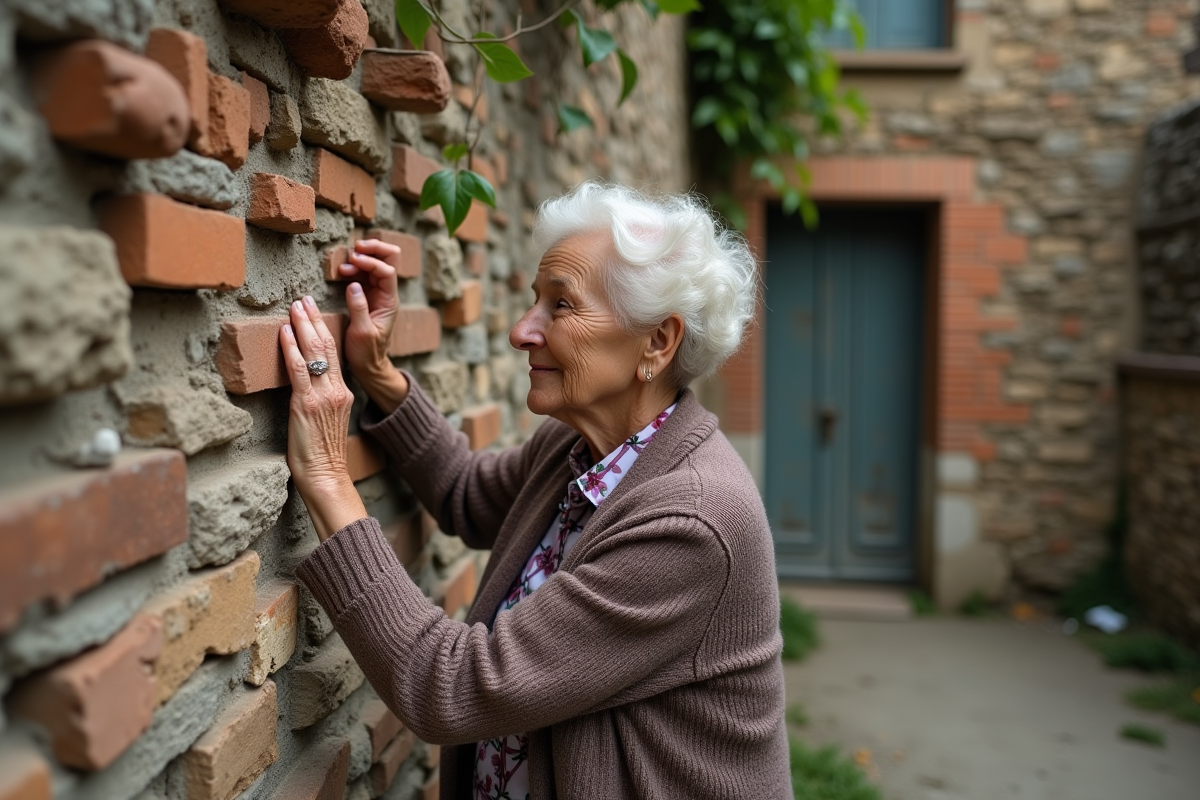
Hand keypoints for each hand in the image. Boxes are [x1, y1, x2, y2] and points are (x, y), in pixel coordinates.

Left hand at [280, 296, 366, 539]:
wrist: (326, 477)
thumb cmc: (323, 457)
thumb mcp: (328, 422)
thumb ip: (321, 401)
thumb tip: (306, 387)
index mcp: (343, 394)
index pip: (334, 354)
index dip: (324, 330)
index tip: (313, 312)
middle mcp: (337, 390)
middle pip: (328, 346)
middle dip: (314, 319)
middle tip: (304, 299)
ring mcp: (323, 396)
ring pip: (316, 352)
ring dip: (303, 325)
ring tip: (295, 306)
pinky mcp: (306, 404)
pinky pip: (299, 369)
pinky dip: (291, 348)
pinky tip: (284, 332)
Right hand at [341, 239, 408, 411]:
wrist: (369, 365)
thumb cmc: (367, 353)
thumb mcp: (361, 333)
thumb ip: (359, 308)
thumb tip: (354, 284)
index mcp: (389, 302)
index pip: (387, 272)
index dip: (372, 262)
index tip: (354, 260)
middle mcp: (386, 294)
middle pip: (388, 260)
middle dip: (374, 250)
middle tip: (354, 250)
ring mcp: (377, 294)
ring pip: (375, 264)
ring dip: (361, 259)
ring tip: (343, 266)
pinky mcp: (367, 296)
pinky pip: (364, 274)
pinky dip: (354, 268)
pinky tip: (342, 271)